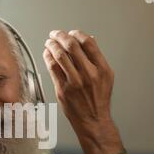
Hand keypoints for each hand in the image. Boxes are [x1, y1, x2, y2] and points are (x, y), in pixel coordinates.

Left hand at [43, 30, 123, 153]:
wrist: (93, 121)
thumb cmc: (98, 100)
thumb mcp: (106, 77)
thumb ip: (97, 59)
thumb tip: (90, 40)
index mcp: (102, 69)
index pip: (88, 43)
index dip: (77, 34)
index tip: (71, 32)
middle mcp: (89, 74)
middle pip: (72, 46)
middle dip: (61, 36)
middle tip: (55, 34)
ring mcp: (75, 82)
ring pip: (60, 55)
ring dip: (51, 45)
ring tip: (49, 42)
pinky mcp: (63, 89)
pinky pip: (52, 68)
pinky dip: (48, 57)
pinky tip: (47, 54)